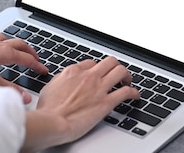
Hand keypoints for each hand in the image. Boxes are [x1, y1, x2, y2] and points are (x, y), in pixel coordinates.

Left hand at [0, 33, 47, 103]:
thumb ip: (8, 89)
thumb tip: (25, 97)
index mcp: (4, 52)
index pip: (26, 58)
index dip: (37, 65)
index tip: (44, 70)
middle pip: (19, 44)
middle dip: (29, 50)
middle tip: (35, 57)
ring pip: (3, 38)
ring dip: (12, 42)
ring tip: (15, 46)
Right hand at [21, 57, 139, 151]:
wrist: (52, 122)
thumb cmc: (48, 110)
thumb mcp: (49, 88)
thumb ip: (60, 81)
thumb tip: (63, 81)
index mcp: (74, 71)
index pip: (91, 62)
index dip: (97, 68)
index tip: (99, 75)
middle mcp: (88, 76)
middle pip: (109, 61)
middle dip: (115, 66)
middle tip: (117, 74)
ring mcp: (98, 88)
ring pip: (120, 71)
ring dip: (126, 76)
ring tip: (128, 82)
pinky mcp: (106, 103)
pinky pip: (126, 92)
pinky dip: (134, 92)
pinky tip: (135, 96)